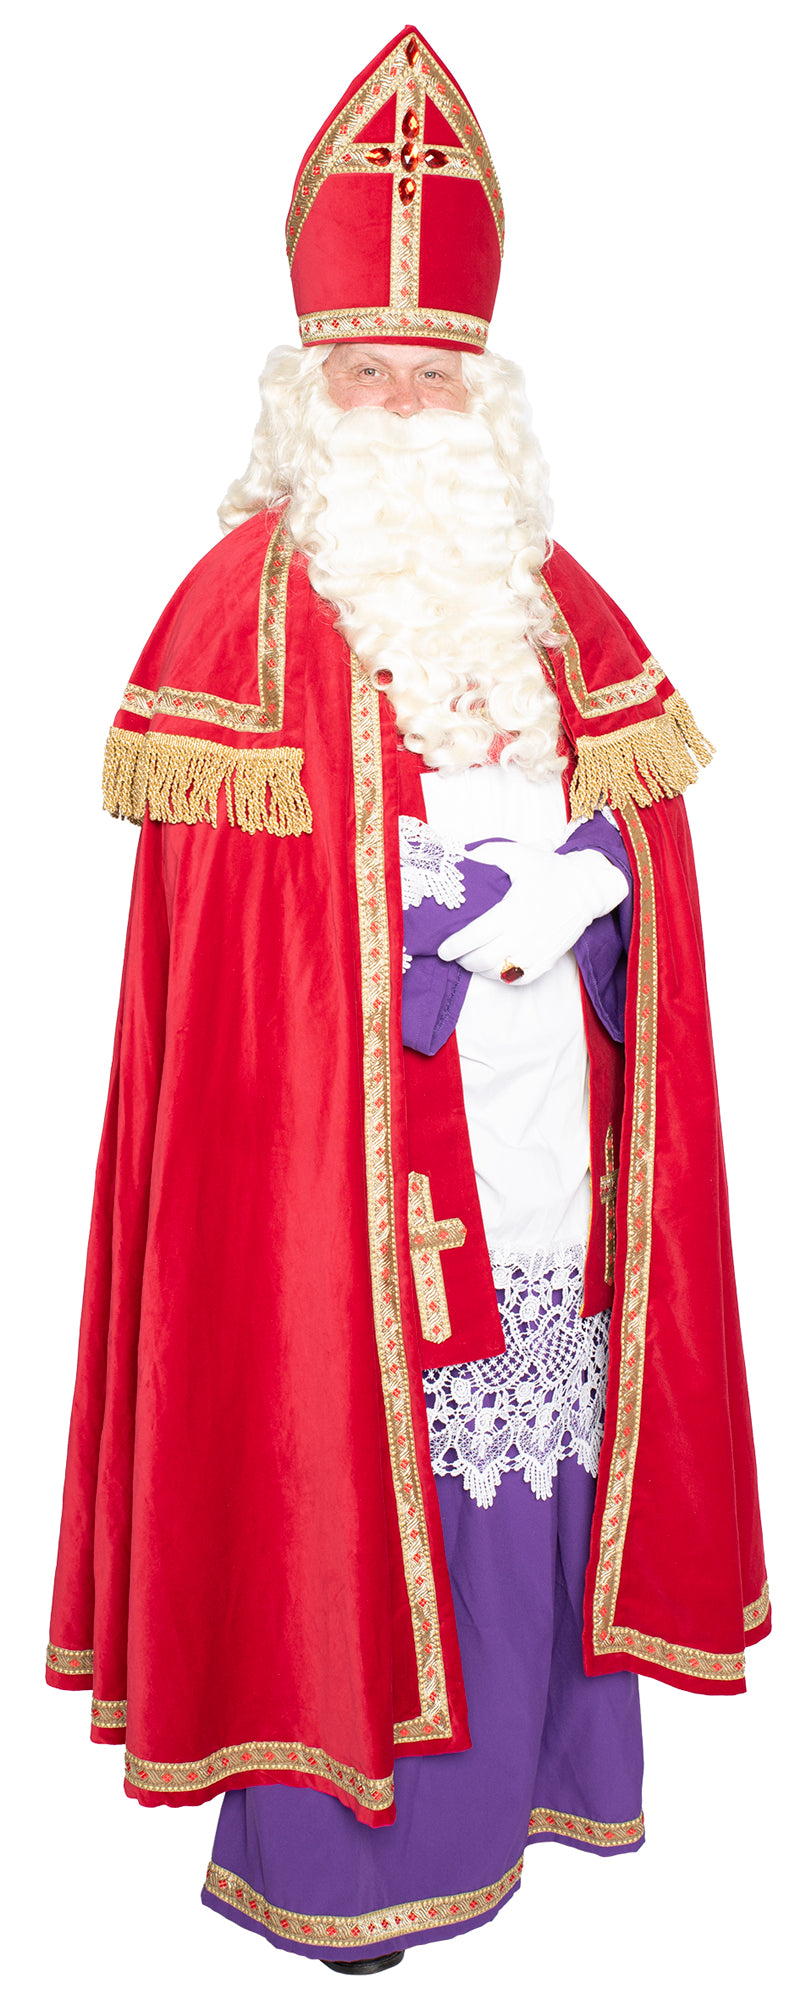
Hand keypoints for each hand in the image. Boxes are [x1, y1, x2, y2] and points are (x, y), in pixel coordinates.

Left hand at [436, 839, 628, 984]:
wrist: (587, 888)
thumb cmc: (550, 870)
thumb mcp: (519, 854)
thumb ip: (488, 853)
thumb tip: (463, 854)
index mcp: (513, 910)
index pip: (475, 936)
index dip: (455, 946)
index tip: (443, 949)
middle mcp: (524, 934)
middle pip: (482, 959)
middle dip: (462, 960)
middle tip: (454, 955)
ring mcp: (536, 951)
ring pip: (498, 972)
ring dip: (479, 970)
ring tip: (470, 961)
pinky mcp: (547, 961)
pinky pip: (518, 979)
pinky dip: (501, 977)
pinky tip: (493, 969)